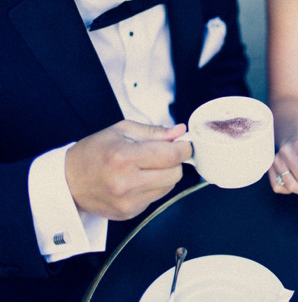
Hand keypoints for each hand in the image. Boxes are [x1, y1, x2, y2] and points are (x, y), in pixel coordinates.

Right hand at [65, 121, 192, 220]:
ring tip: (144, 167)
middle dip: (174, 161)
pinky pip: (156, 198)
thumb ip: (154, 132)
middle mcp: (126, 183)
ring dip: (164, 175)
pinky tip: (136, 180)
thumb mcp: (121, 131)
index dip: (184, 148)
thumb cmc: (93, 152)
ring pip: (169, 187)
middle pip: (175, 173)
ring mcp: (128, 202)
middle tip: (162, 154)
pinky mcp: (129, 213)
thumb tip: (179, 131)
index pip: (171, 155)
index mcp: (124, 157)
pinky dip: (153, 188)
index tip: (184, 144)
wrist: (66, 181)